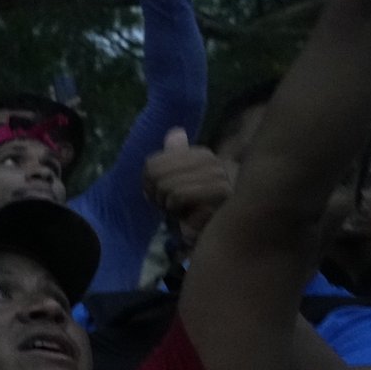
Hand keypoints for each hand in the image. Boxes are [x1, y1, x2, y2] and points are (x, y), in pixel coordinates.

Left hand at [140, 128, 232, 245]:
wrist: (216, 237)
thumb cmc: (194, 211)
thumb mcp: (177, 184)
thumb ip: (173, 159)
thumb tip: (176, 132)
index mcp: (202, 156)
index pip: (152, 163)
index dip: (148, 183)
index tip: (160, 196)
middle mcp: (214, 162)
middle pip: (156, 173)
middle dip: (156, 195)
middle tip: (170, 206)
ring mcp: (221, 178)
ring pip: (167, 186)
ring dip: (168, 205)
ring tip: (181, 212)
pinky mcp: (222, 195)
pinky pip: (179, 195)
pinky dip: (176, 210)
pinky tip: (188, 216)